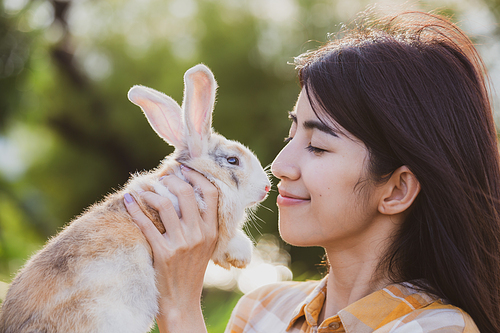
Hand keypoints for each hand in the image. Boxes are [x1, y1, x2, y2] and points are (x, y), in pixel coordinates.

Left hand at [124, 166, 218, 331]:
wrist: (182, 300)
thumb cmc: (192, 270)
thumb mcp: (207, 245)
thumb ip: (203, 222)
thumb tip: (188, 191)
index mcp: (213, 230)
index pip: (211, 192)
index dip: (197, 175)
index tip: (184, 168)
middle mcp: (200, 234)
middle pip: (187, 192)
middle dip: (171, 178)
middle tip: (162, 177)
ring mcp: (182, 244)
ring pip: (165, 204)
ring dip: (151, 192)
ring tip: (144, 190)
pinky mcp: (163, 253)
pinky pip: (147, 224)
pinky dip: (134, 209)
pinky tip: (128, 201)